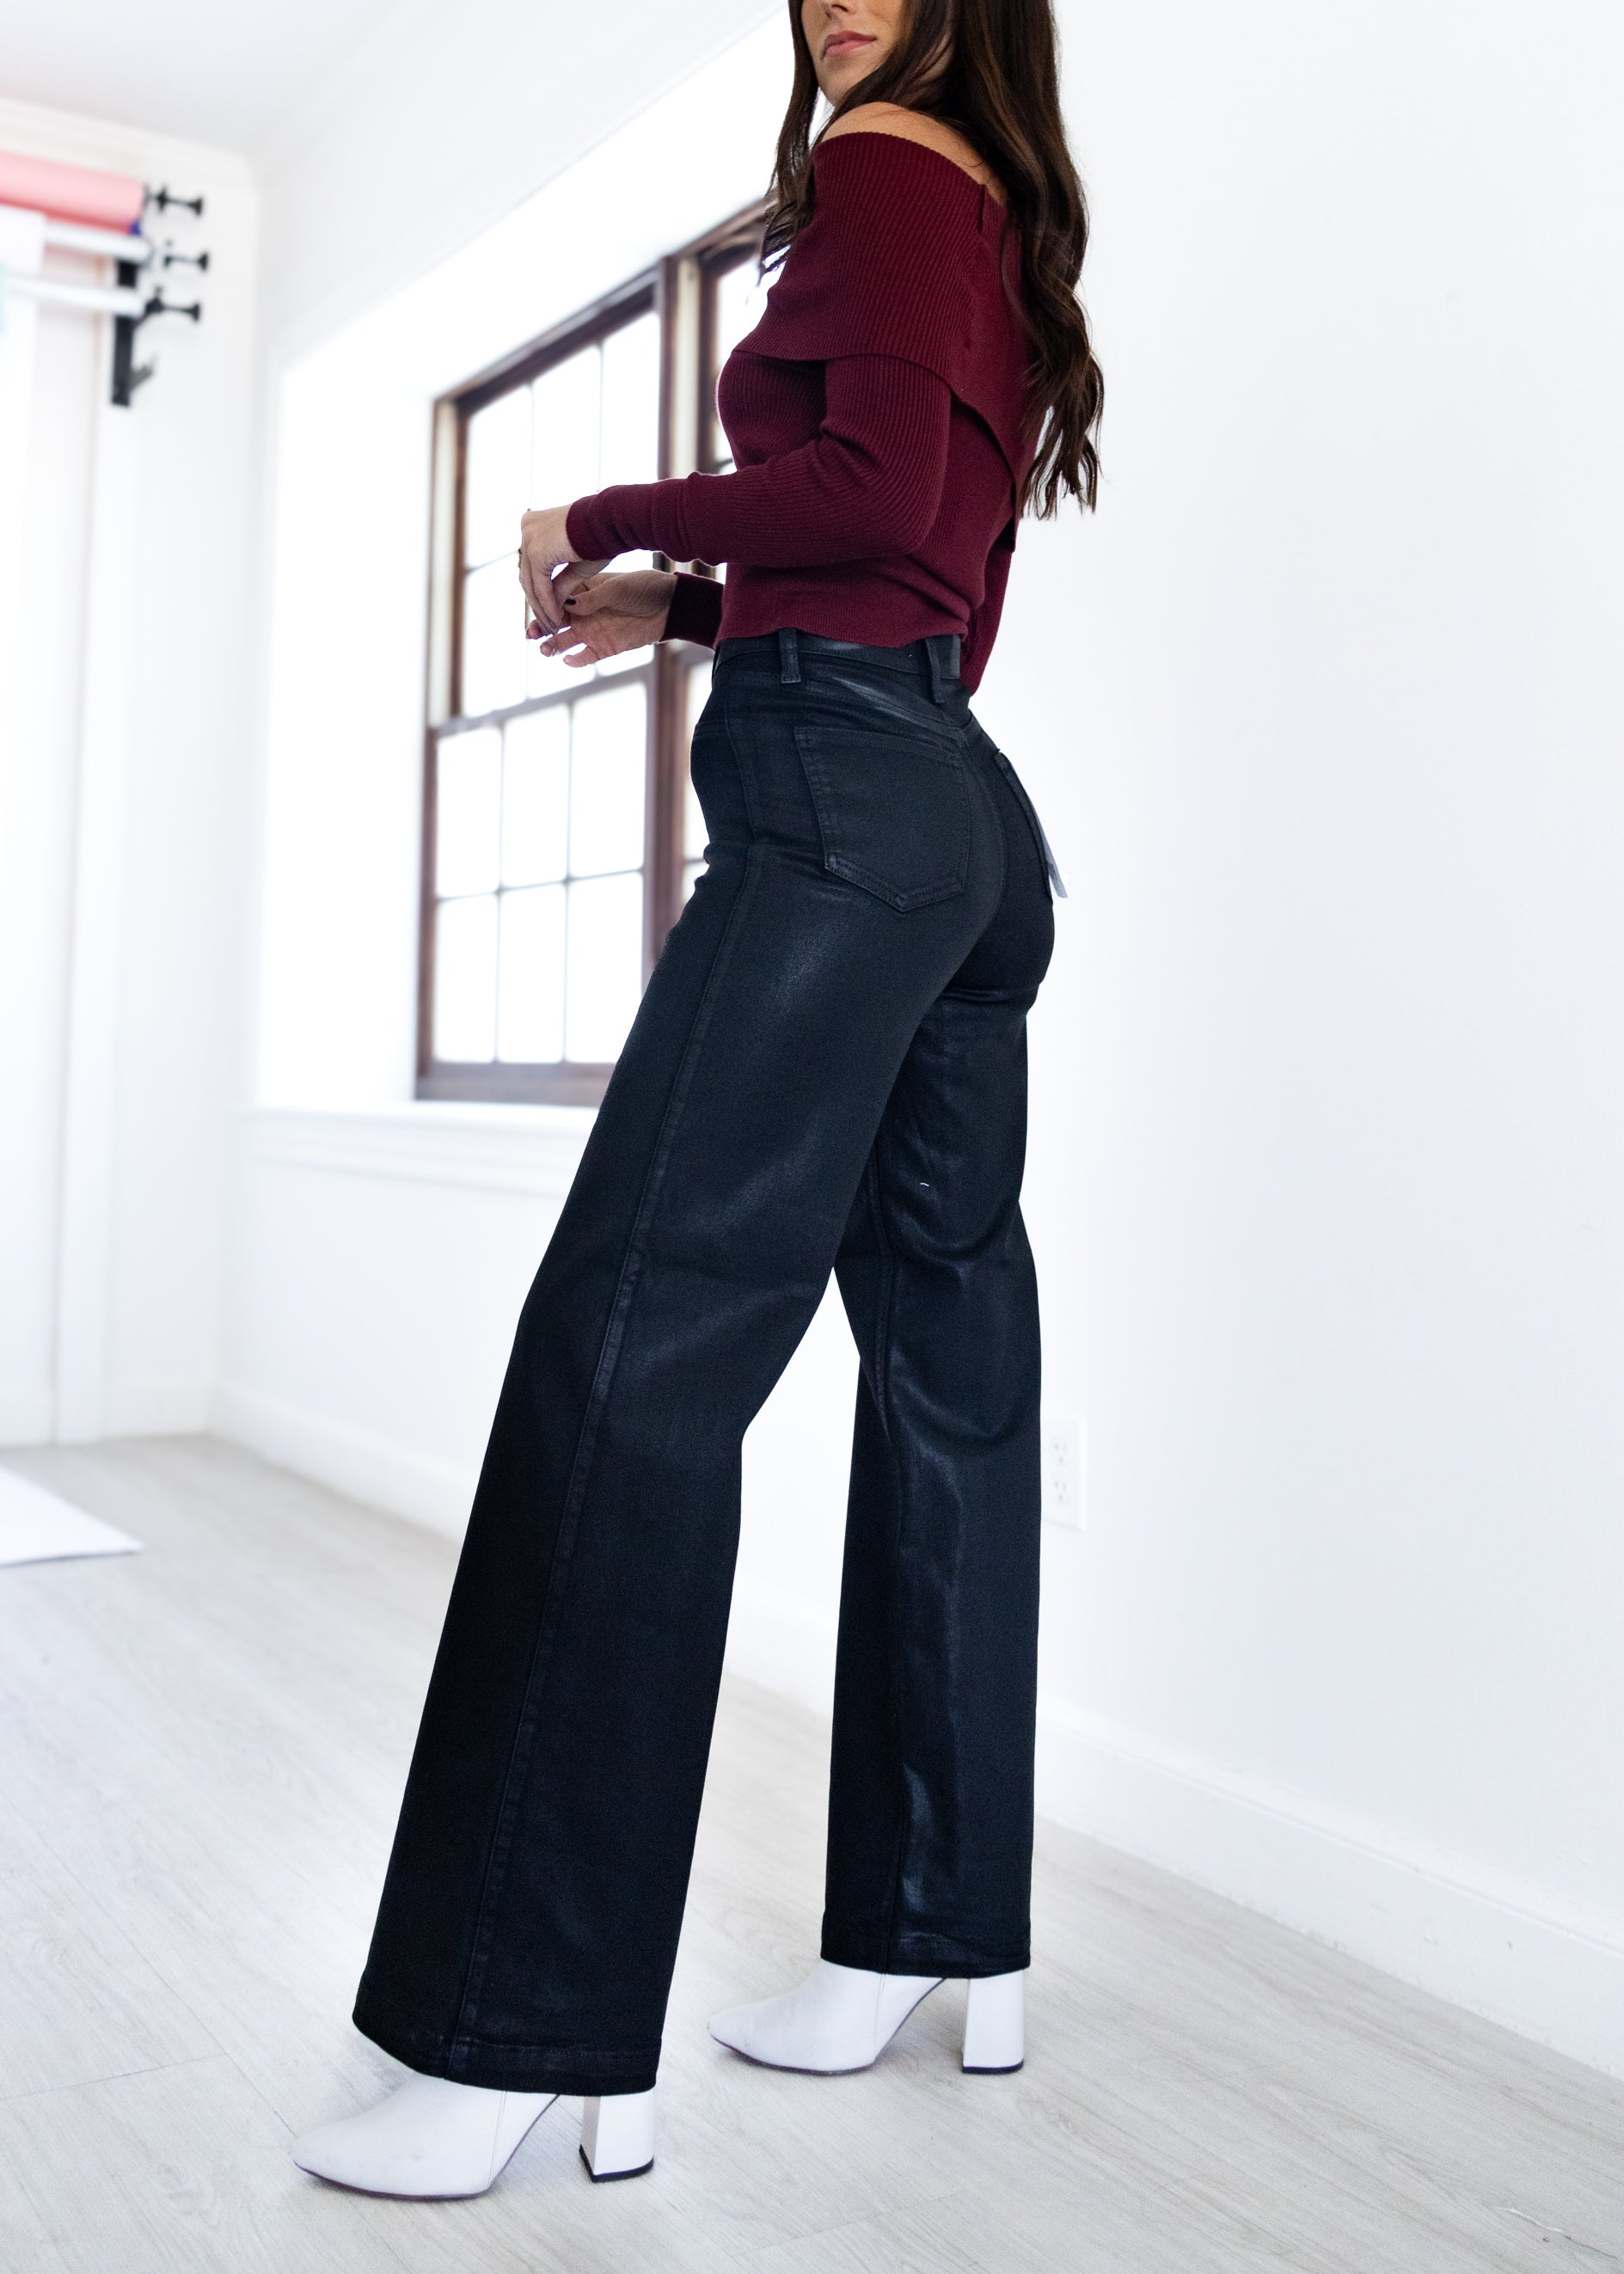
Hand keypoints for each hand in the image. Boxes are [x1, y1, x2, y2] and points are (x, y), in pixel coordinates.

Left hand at [517, 503, 606, 630]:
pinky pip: (540, 586)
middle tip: (548, 624)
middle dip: (538, 603)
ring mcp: (529, 538)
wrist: (612, 520)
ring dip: (542, 608)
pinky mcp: (536, 551)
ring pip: (530, 583)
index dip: (540, 591)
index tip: (550, 611)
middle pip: (528, 575)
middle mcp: (527, 529)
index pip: (532, 565)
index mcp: (534, 524)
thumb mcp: (576, 564)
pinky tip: (557, 618)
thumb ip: (559, 582)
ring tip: (553, 626)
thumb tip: (550, 606)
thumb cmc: (602, 538)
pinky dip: (548, 604)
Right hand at [529, 569, 676, 666]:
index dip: (543, 605)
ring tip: (545, 650)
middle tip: (531, 634)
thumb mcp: (617, 589)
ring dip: (552, 645)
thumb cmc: (643, 589)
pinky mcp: (604, 648)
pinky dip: (575, 660)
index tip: (537, 610)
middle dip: (540, 627)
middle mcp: (582, 611)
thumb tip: (568, 606)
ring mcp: (591, 630)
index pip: (554, 598)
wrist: (669, 607)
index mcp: (581, 591)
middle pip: (553, 621)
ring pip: (564, 641)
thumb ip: (593, 598)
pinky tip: (568, 660)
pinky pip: (584, 657)